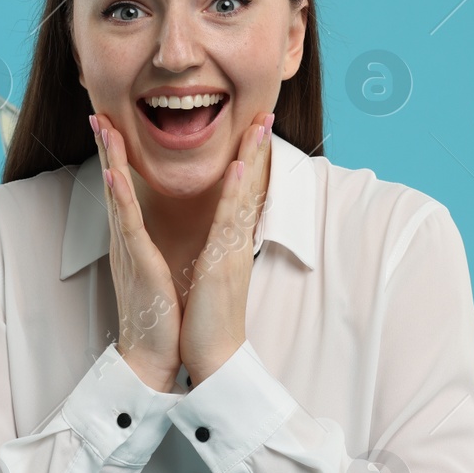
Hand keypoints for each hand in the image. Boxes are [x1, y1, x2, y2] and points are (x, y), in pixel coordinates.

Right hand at [92, 112, 181, 390]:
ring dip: (109, 158)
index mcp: (134, 240)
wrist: (152, 355)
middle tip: (97, 111)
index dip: (117, 156)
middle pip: (112, 182)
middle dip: (106, 146)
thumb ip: (150, 248)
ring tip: (102, 126)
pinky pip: (127, 224)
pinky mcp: (137, 263)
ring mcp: (128, 249)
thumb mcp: (156, 271)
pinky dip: (120, 196)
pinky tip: (112, 173)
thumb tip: (150, 234)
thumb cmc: (158, 316)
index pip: (123, 189)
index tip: (111, 125)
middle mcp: (126, 239)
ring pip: (116, 194)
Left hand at [179, 112, 273, 383]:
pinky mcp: (223, 264)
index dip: (251, 162)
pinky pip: (229, 224)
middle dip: (258, 150)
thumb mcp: (212, 278)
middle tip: (265, 114)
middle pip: (251, 188)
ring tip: (259, 126)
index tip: (255, 132)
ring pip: (244, 197)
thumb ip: (218, 254)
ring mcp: (233, 252)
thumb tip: (220, 239)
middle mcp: (236, 244)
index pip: (243, 195)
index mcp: (230, 245)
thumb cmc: (208, 321)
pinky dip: (236, 194)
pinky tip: (239, 169)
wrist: (214, 357)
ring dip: (251, 159)